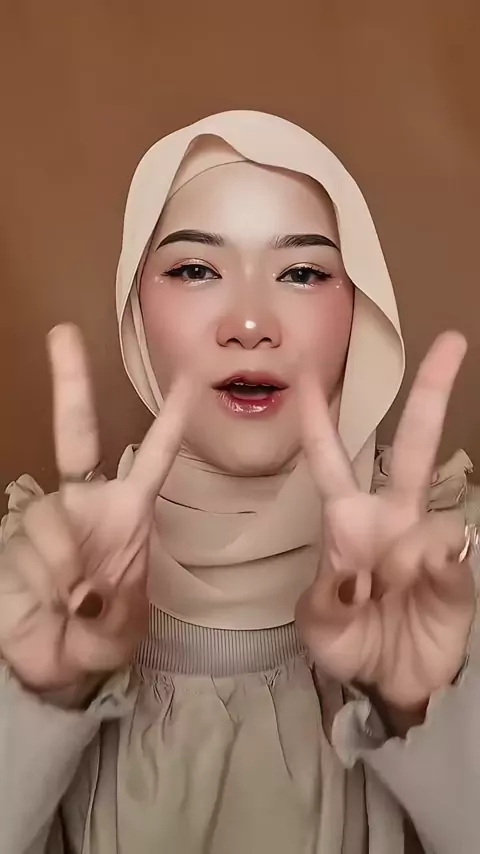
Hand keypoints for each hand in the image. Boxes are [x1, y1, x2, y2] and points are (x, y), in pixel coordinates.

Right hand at [0, 325, 191, 696]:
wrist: (49, 664)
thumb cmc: (97, 638)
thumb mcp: (121, 628)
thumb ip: (112, 607)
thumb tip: (82, 589)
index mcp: (126, 513)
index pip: (151, 458)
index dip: (170, 422)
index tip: (190, 380)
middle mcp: (82, 502)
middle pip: (74, 433)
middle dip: (71, 382)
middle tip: (64, 334)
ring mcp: (43, 517)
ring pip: (50, 517)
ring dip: (63, 564)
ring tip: (73, 603)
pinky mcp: (10, 538)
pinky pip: (25, 545)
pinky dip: (41, 577)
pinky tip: (49, 598)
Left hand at [296, 332, 475, 709]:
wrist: (394, 683)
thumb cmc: (350, 643)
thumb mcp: (318, 628)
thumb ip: (323, 603)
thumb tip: (355, 577)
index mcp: (347, 521)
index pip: (329, 459)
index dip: (316, 419)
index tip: (302, 373)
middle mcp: (392, 517)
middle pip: (414, 444)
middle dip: (431, 392)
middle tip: (452, 342)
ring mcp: (428, 541)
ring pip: (433, 512)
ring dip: (406, 555)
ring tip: (387, 595)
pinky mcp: (459, 570)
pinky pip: (452, 554)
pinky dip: (433, 572)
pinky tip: (421, 590)